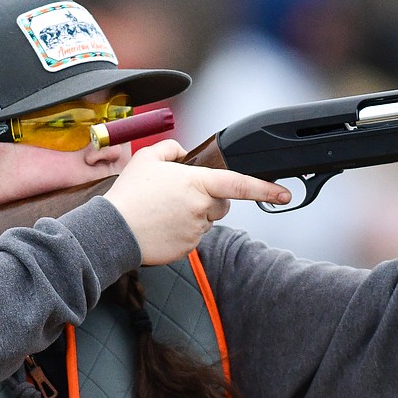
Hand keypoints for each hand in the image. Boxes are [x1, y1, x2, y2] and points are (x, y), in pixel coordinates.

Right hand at [104, 139, 291, 263]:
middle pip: (220, 204)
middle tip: (176, 197)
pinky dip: (180, 232)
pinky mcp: (187, 249)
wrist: (112, 230)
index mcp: (197, 183)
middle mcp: (202, 208)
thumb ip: (170, 149)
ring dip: (191, 216)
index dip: (265, 189)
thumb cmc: (129, 194)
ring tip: (162, 212)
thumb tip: (182, 153)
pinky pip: (192, 238)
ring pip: (205, 221)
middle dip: (207, 199)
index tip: (284, 194)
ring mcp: (196, 231)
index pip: (239, 184)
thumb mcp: (146, 158)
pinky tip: (160, 227)